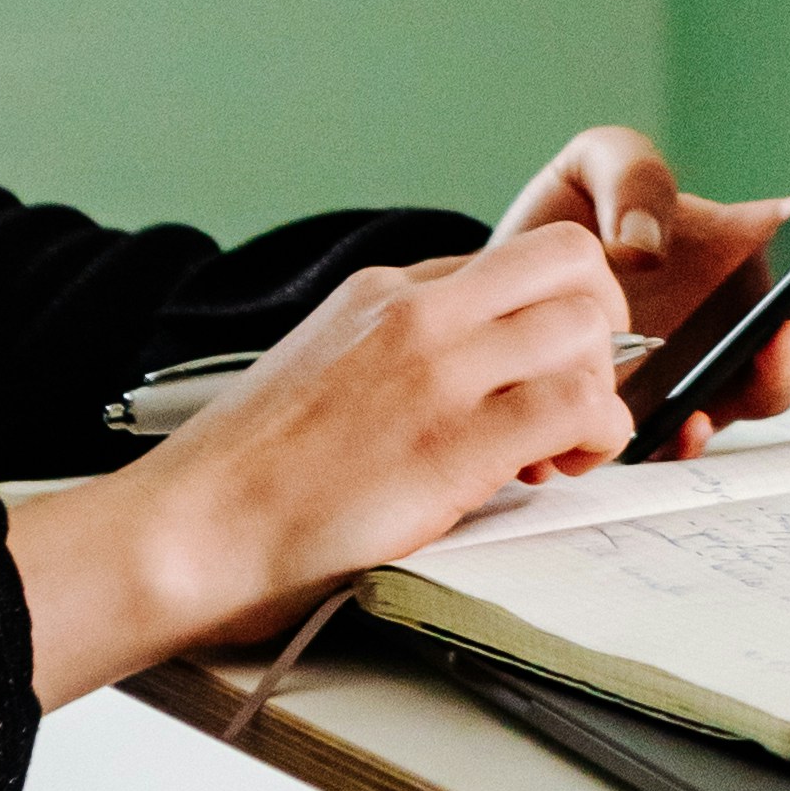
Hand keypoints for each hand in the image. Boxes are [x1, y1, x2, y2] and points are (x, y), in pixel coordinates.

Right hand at [6, 223, 632, 711]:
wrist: (186, 529)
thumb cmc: (243, 476)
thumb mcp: (320, 371)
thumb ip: (391, 356)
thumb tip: (458, 378)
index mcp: (381, 293)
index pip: (512, 261)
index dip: (550, 314)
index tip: (541, 369)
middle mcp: (415, 313)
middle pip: (573, 262)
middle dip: (602, 326)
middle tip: (577, 394)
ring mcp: (436, 372)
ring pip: (589, 328)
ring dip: (602, 390)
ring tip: (563, 448)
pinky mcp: (452, 442)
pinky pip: (579, 407)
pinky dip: (595, 438)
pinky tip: (556, 469)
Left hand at [499, 122, 789, 457]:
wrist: (492, 299)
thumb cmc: (561, 227)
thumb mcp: (591, 164)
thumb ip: (629, 171)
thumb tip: (650, 244)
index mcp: (745, 250)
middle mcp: (741, 318)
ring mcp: (704, 374)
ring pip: (769, 387)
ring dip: (788, 366)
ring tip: (783, 336)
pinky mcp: (650, 421)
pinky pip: (688, 440)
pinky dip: (696, 434)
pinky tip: (689, 418)